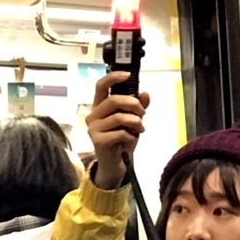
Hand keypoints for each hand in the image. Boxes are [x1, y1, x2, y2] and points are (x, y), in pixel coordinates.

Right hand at [87, 71, 149, 188]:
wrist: (115, 163)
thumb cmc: (121, 139)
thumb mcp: (132, 120)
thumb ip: (138, 106)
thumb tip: (146, 94)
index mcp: (99, 106)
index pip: (101, 86)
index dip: (113, 77)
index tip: (128, 75)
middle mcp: (93, 115)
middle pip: (113, 100)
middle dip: (133, 105)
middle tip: (143, 113)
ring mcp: (93, 128)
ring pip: (119, 117)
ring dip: (135, 122)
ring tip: (140, 129)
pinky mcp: (97, 140)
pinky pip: (119, 133)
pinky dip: (131, 136)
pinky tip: (132, 139)